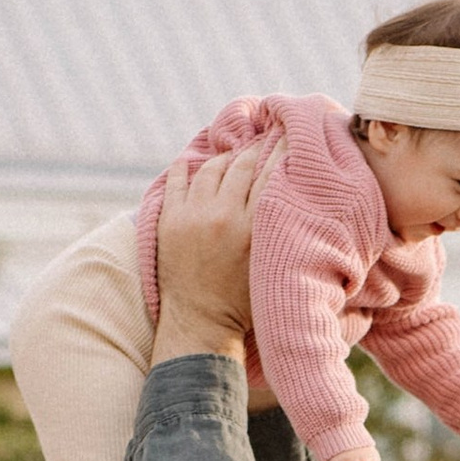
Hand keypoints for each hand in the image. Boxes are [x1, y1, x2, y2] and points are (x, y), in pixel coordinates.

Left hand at [155, 145, 268, 364]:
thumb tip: (290, 193)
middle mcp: (221, 216)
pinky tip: (196, 163)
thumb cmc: (244, 301)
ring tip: (234, 156)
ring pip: (211, 167)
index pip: (269, 176)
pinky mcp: (169, 218)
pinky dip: (187, 167)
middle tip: (265, 138)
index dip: (280, 153)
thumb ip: (277, 229)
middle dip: (255, 149)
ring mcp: (191, 215)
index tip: (288, 137)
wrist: (200, 322)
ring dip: (225, 158)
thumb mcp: (270, 265)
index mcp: (250, 229)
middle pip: (242, 165)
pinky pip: (178, 178)